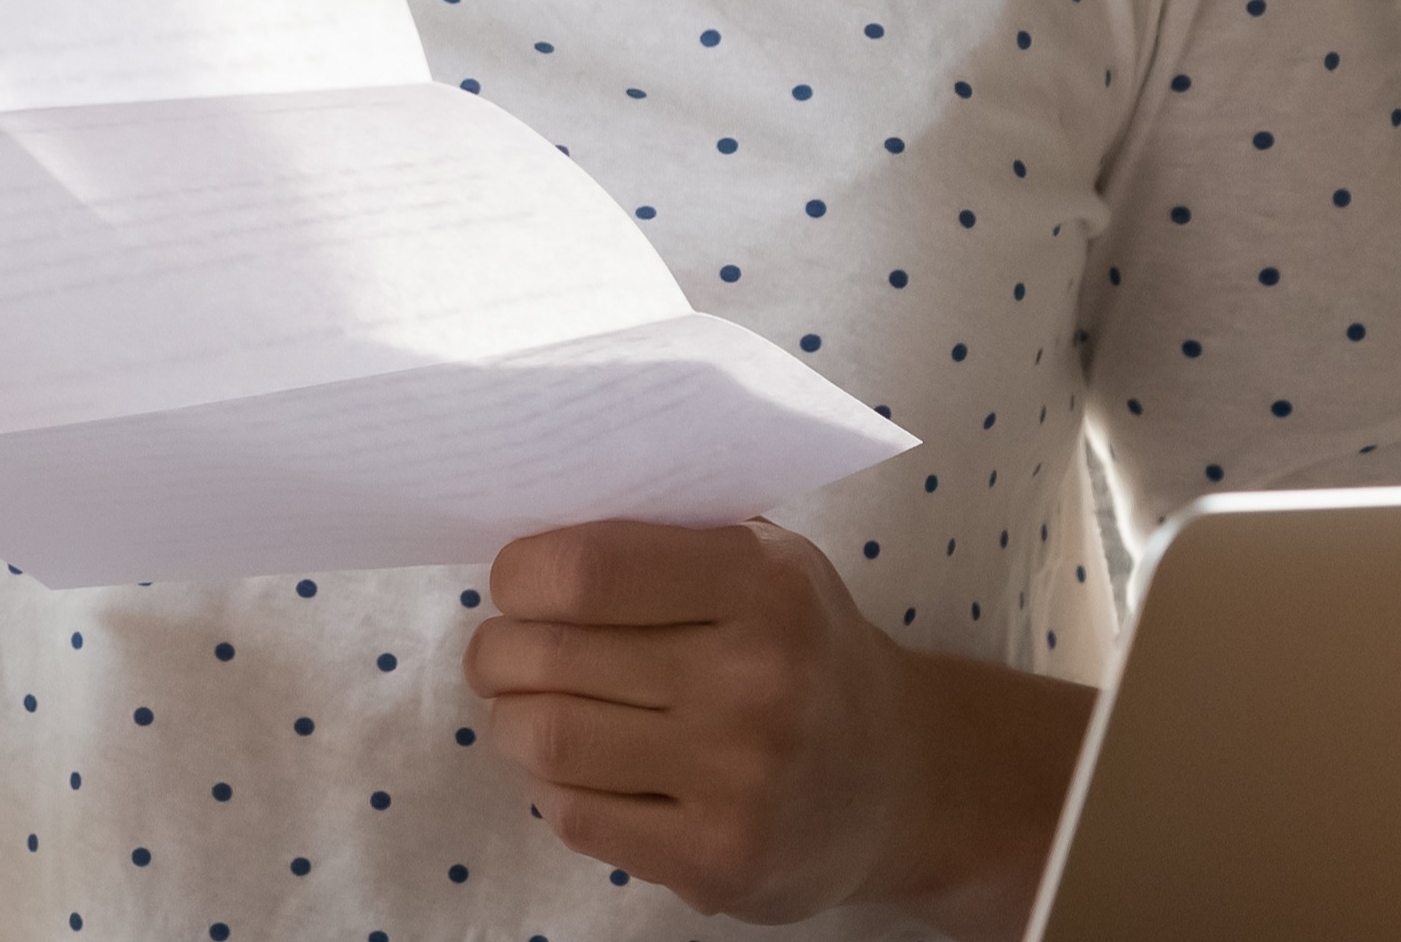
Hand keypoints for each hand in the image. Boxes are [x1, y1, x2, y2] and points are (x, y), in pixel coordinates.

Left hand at [465, 519, 1090, 934]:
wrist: (903, 781)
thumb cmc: (803, 653)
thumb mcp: (766, 564)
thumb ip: (664, 541)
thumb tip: (526, 541)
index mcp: (766, 584)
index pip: (585, 569)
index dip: (520, 576)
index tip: (517, 587)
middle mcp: (760, 680)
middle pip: (548, 657)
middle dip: (497, 654)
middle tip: (502, 657)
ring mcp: (742, 779)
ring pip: (548, 738)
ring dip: (512, 723)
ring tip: (532, 711)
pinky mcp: (720, 860)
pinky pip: (576, 815)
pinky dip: (554, 790)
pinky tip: (586, 772)